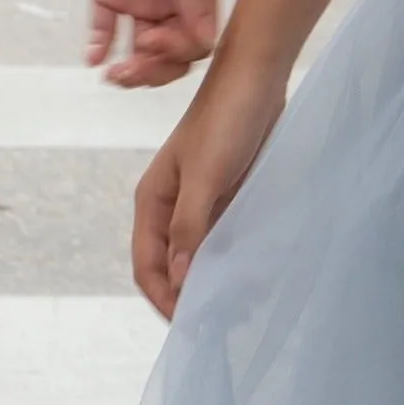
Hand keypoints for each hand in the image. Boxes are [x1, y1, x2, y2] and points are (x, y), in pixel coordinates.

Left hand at [58, 0, 220, 87]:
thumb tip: (208, 39)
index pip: (198, 38)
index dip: (178, 50)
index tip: (151, 39)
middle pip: (172, 51)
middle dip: (155, 68)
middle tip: (128, 71)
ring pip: (140, 46)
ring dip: (130, 66)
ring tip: (111, 75)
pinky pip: (105, 27)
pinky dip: (100, 45)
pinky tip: (92, 57)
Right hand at [134, 53, 288, 316]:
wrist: (257, 78)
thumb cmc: (226, 121)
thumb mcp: (205, 177)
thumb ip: (191, 228)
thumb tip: (180, 280)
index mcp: (152, 201)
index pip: (147, 266)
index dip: (164, 299)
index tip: (190, 326)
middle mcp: (170, 207)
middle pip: (171, 266)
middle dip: (189, 297)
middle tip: (219, 325)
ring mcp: (199, 203)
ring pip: (199, 256)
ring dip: (213, 282)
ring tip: (241, 307)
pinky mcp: (227, 197)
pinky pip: (223, 239)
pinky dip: (233, 261)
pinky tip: (253, 277)